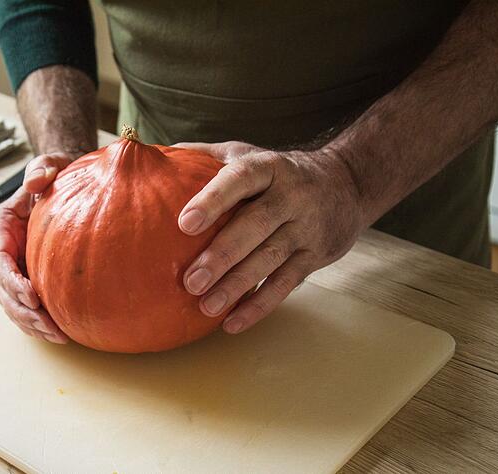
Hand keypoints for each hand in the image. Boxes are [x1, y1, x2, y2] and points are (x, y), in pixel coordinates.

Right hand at [0, 152, 75, 342]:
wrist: (59, 183)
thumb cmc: (55, 173)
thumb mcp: (50, 164)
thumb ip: (42, 167)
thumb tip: (35, 181)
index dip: (12, 281)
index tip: (33, 296)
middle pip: (2, 289)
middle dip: (24, 311)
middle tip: (51, 326)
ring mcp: (7, 268)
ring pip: (11, 303)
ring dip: (31, 324)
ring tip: (59, 336)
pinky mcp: (21, 279)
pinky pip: (23, 306)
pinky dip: (36, 323)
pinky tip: (58, 334)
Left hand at [176, 141, 364, 333]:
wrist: (347, 183)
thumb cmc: (276, 172)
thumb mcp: (246, 153)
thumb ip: (203, 156)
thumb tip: (150, 157)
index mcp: (268, 168)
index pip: (240, 179)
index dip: (214, 199)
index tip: (184, 222)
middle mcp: (291, 196)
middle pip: (256, 225)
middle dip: (222, 255)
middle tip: (190, 281)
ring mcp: (306, 227)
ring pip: (271, 258)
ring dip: (238, 285)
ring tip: (206, 306)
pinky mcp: (315, 255)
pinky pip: (286, 283)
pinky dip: (259, 305)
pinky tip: (232, 323)